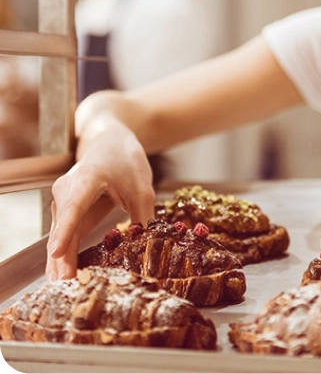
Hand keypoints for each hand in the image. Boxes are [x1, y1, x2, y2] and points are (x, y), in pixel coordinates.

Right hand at [46, 125, 155, 280]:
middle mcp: (67, 192)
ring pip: (60, 237)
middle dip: (62, 260)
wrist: (108, 142)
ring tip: (66, 291)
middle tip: (66, 290)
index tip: (56, 254)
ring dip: (61, 263)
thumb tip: (150, 250)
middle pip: (62, 230)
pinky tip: (67, 277)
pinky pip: (64, 237)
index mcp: (85, 180)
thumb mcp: (141, 187)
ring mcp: (64, 203)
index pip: (72, 207)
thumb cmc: (123, 159)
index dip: (65, 232)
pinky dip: (65, 256)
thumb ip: (143, 218)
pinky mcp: (67, 213)